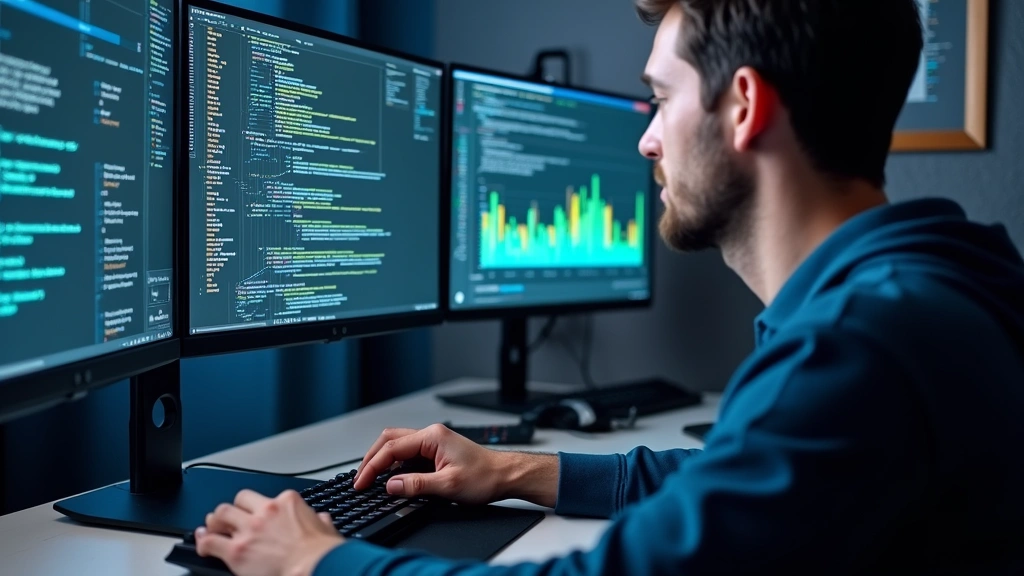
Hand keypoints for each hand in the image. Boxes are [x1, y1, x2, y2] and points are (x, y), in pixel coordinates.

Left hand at [195, 489, 343, 575]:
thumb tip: (322, 520)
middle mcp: (265, 511)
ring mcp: (249, 530)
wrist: (316, 566)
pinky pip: (210, 542)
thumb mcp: (326, 529)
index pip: (267, 498)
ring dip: (215, 522)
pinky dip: (203, 543)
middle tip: (228, 518)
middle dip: (233, 508)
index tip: (258, 514)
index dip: (260, 507)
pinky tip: (203, 547)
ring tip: (211, 529)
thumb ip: (319, 521)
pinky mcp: (236, 550)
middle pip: (239, 500)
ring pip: (221, 514)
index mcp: (287, 502)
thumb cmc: (323, 552)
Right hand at [353, 423, 505, 503]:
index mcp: (432, 437)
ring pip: (397, 446)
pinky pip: (408, 454)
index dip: (372, 467)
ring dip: (382, 461)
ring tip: (370, 479)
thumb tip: (390, 486)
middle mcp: (431, 435)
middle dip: (371, 459)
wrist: (506, 476)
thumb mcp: (448, 485)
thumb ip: (416, 485)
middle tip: (360, 479)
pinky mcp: (436, 452)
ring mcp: (433, 443)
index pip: (391, 448)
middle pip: (389, 440)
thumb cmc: (485, 476)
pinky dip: (395, 465)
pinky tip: (391, 478)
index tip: (361, 482)